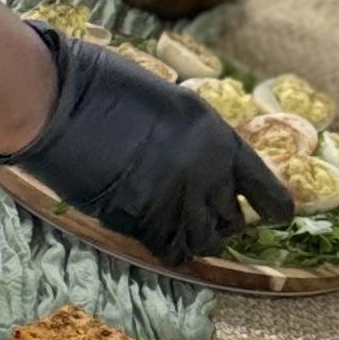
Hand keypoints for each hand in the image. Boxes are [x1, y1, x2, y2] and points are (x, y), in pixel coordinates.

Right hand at [0, 29, 294, 265]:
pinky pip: (174, 251)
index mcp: (218, 136)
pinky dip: (171, 249)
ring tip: (181, 227)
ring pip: (207, 241)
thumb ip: (193, 136)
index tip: (276, 216)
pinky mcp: (145, 221)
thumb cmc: (106, 88)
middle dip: (222, 220)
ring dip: (197, 237)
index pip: (266, 187)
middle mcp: (208, 173)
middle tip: (204, 215)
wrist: (63, 103)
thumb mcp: (169, 103)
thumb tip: (201, 160)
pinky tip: (159, 237)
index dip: (274, 205)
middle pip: (233, 220)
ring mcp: (177, 200)